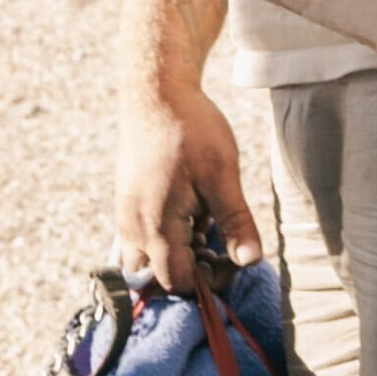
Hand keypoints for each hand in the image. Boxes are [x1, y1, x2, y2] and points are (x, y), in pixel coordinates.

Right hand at [117, 82, 262, 294]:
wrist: (156, 92)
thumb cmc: (191, 130)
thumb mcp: (222, 173)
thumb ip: (236, 220)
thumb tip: (252, 261)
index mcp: (157, 227)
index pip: (177, 283)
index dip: (208, 279)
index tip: (231, 255)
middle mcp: (133, 229)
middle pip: (158, 277)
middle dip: (190, 268)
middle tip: (215, 238)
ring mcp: (125, 216)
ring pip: (147, 258)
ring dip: (175, 252)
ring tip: (201, 220)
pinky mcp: (125, 202)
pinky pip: (141, 237)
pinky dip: (164, 234)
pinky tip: (187, 206)